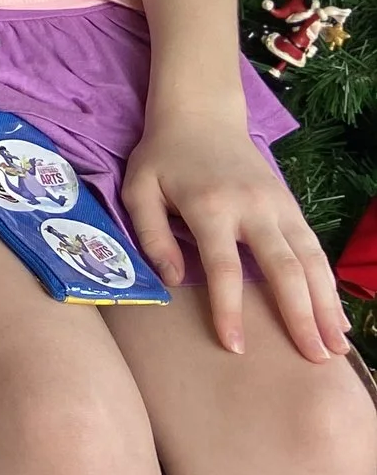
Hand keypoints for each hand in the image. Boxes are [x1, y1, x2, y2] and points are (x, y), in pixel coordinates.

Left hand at [121, 107, 350, 361]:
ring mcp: (279, 206)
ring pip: (311, 261)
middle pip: (284, 268)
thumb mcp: (138, 189)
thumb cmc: (163, 156)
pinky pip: (316, 250)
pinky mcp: (292, 206)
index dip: (230, 309)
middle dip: (301, 316)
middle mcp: (253, 208)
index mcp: (210, 207)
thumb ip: (151, 235)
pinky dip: (329, 284)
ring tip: (335, 348)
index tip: (237, 347)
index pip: (224, 267)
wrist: (201, 114)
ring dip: (326, 306)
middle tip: (313, 360)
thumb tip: (174, 281)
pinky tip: (335, 316)